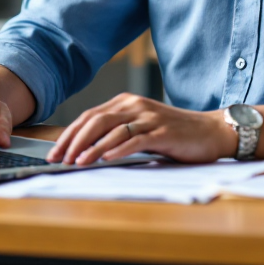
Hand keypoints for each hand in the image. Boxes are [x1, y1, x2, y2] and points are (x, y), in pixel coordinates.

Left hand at [46, 93, 237, 165]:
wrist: (209, 131)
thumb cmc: (172, 133)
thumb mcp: (140, 127)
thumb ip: (117, 132)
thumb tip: (84, 150)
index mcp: (126, 102)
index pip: (89, 116)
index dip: (69, 134)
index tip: (54, 152)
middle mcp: (135, 106)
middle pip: (96, 120)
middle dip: (74, 141)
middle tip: (59, 158)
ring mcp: (149, 117)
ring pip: (113, 130)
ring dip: (92, 147)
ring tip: (77, 162)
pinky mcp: (163, 132)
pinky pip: (136, 139)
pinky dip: (119, 149)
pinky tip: (106, 158)